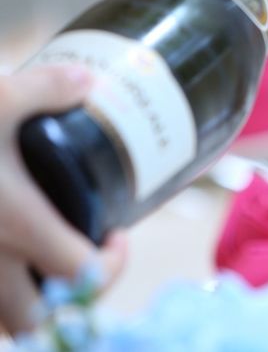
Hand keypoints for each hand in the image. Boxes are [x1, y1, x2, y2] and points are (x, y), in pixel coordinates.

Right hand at [0, 66, 126, 335]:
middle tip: (75, 257)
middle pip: (34, 321)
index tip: (117, 236)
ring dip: (18, 307)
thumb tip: (86, 82)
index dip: (112, 264)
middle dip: (64, 300)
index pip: (83, 274)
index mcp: (16, 225)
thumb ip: (48, 88)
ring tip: (32, 267)